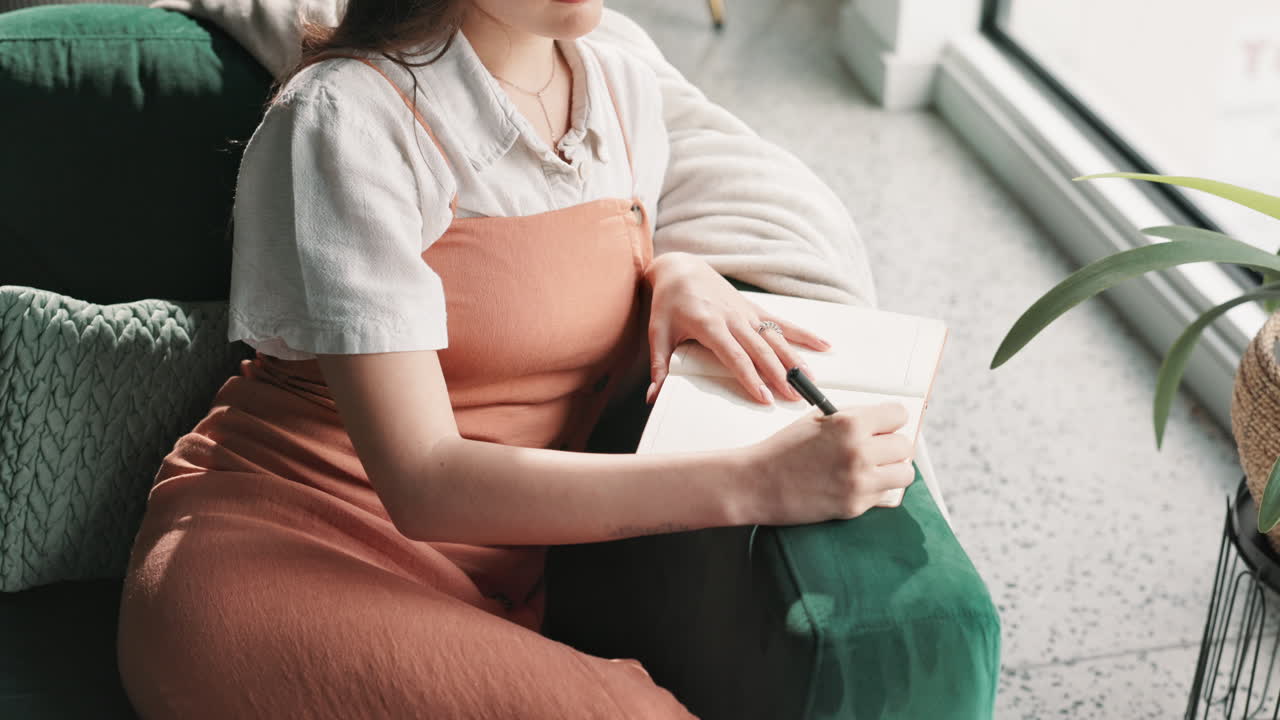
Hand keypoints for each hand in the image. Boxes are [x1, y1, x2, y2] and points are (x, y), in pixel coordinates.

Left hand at [643, 252, 831, 404]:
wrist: (681, 267)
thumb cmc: (667, 302)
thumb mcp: (657, 333)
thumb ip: (658, 366)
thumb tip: (651, 397)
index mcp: (709, 325)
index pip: (735, 356)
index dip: (751, 378)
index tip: (764, 398)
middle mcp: (733, 318)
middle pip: (761, 350)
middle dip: (779, 375)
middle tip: (794, 398)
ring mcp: (747, 312)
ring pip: (776, 338)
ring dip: (794, 359)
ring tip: (809, 380)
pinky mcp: (754, 308)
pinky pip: (783, 322)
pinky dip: (804, 334)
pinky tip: (824, 345)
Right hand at [746, 402, 914, 525]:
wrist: (758, 483)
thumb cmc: (785, 449)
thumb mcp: (818, 420)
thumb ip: (854, 419)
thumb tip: (885, 423)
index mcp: (850, 424)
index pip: (898, 415)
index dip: (890, 420)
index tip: (884, 425)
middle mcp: (859, 452)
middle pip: (905, 446)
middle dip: (892, 445)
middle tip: (877, 448)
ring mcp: (859, 482)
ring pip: (905, 473)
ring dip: (892, 470)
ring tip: (874, 468)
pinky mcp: (856, 506)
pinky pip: (885, 494)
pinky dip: (875, 489)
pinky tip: (855, 484)